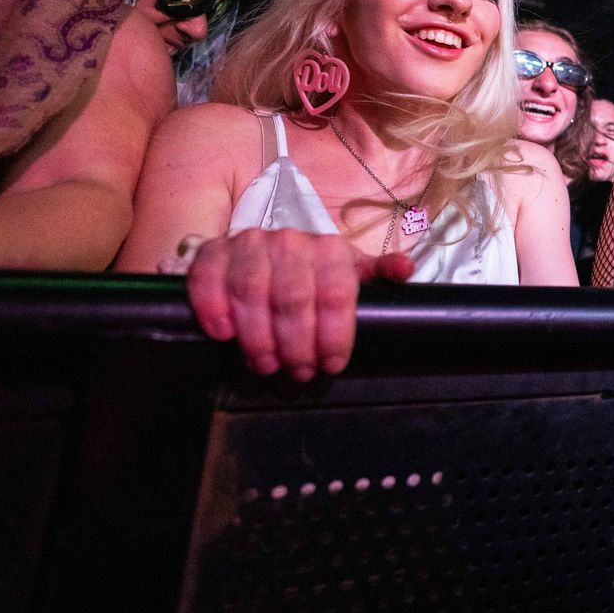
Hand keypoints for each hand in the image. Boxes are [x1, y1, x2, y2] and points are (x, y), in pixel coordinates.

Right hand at [186, 228, 413, 380]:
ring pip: (252, 291)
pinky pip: (208, 278)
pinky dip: (214, 307)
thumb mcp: (350, 271)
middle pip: (294, 298)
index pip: (336, 293)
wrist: (265, 250)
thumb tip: (405, 268)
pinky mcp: (213, 252)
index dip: (335, 335)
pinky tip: (224, 334)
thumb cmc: (314, 272)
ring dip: (258, 336)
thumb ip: (378, 272)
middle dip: (297, 344)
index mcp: (330, 248)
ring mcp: (248, 243)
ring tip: (265, 364)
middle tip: (298, 371)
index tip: (332, 364)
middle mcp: (289, 240)